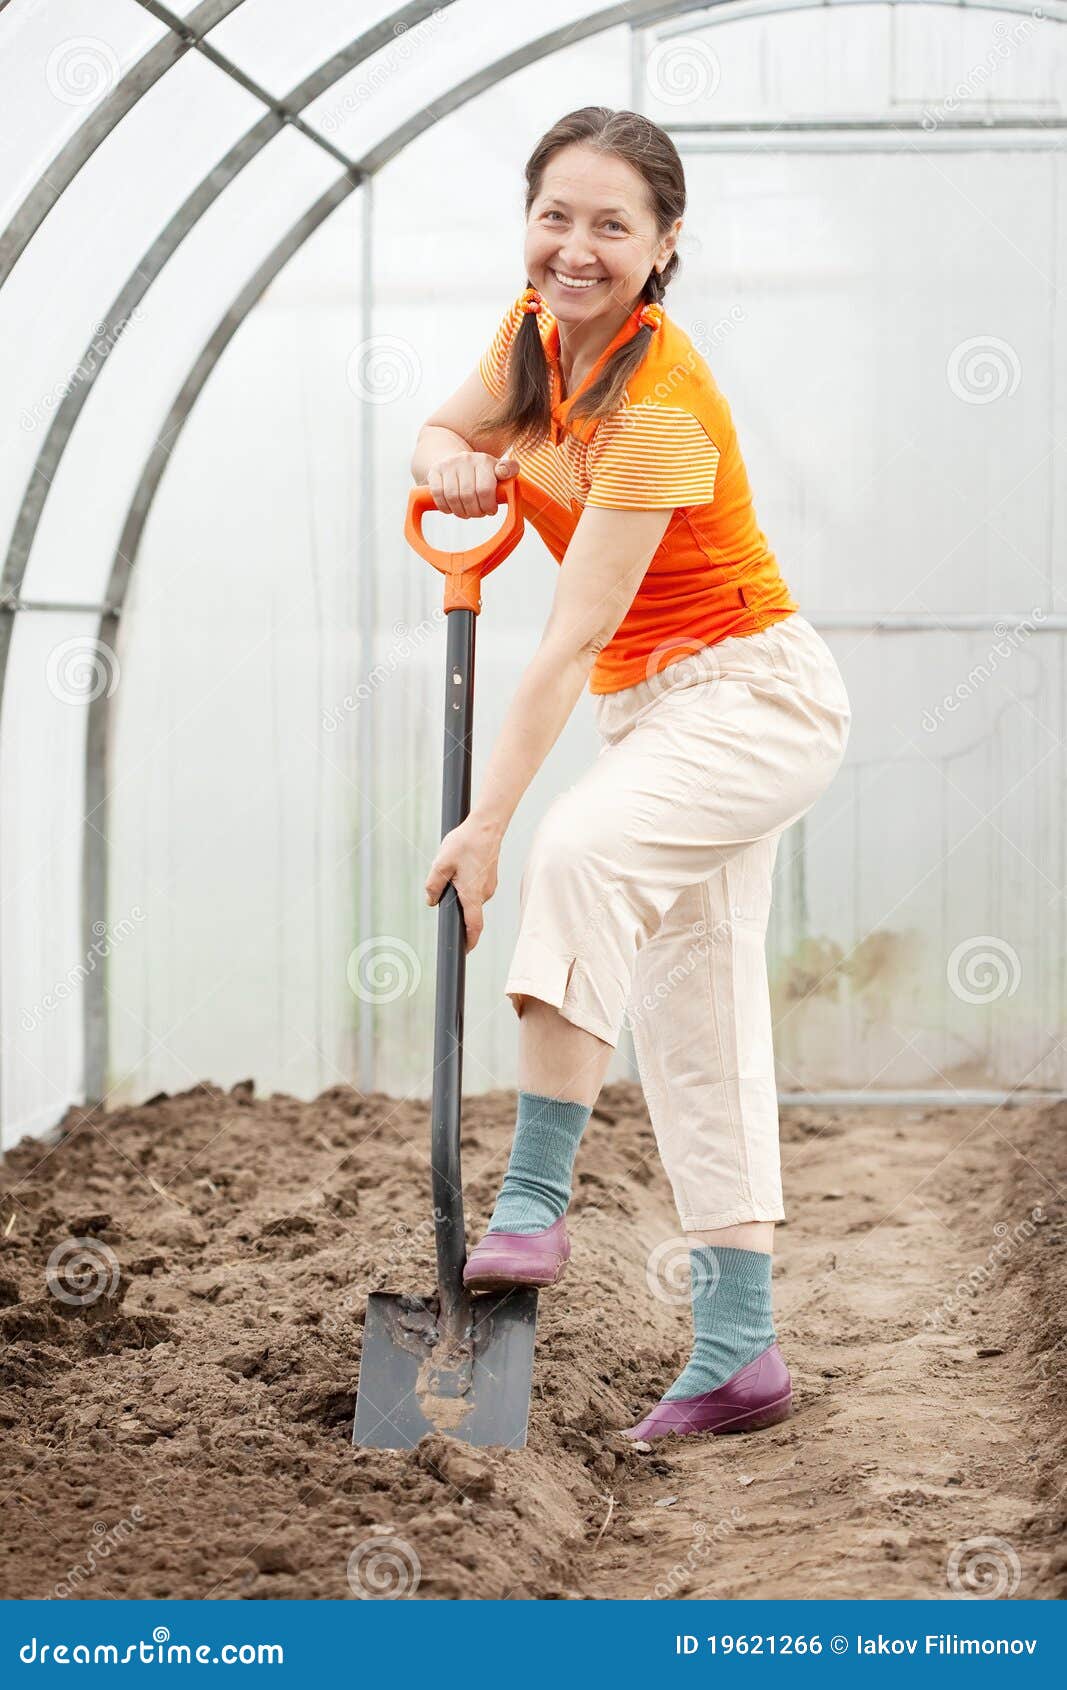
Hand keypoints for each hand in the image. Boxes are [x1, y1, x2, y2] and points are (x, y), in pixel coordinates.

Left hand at [424, 814, 501, 951]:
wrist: (487, 825)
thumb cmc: (466, 842)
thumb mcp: (441, 863)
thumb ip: (433, 885)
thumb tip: (431, 901)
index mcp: (472, 894)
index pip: (474, 927)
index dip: (469, 942)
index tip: (463, 951)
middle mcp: (484, 894)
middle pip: (469, 912)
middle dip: (456, 908)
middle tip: (444, 888)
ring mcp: (489, 886)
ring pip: (472, 899)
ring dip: (461, 893)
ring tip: (453, 870)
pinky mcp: (490, 879)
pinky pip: (476, 890)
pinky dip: (467, 885)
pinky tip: (462, 867)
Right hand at [427, 451, 518, 519]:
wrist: (457, 461)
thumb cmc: (482, 473)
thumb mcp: (499, 470)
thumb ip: (509, 470)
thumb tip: (504, 472)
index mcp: (484, 461)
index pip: (484, 490)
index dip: (488, 506)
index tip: (491, 510)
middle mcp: (465, 459)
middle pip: (468, 496)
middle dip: (475, 511)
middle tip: (479, 513)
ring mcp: (448, 464)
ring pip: (452, 498)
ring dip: (461, 512)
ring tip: (467, 512)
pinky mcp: (434, 471)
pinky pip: (438, 495)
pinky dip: (446, 507)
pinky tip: (453, 509)